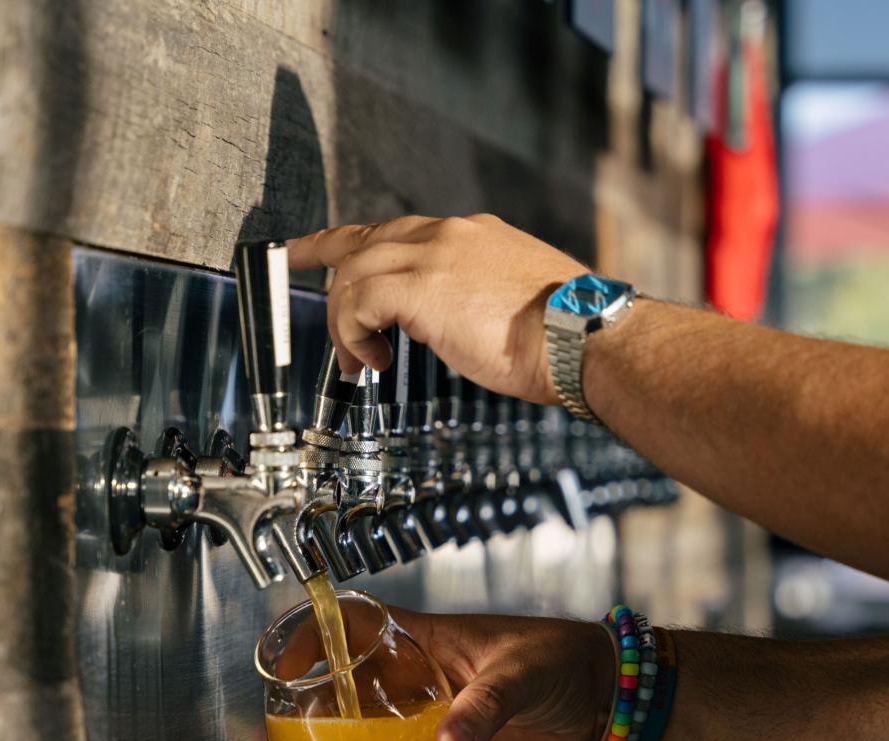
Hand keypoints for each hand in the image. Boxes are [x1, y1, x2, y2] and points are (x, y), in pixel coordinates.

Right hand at [263, 608, 614, 740]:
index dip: (316, 639)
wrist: (598, 697)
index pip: (357, 629)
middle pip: (350, 695)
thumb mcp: (519, 671)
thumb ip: (484, 704)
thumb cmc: (557, 658)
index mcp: (425, 641)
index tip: (286, 666)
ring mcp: (432, 720)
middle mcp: (418, 680)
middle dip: (310, 721)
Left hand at [286, 214, 584, 403]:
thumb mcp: (513, 303)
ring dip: (346, 322)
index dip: (352, 242)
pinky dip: (353, 334)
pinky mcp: (421, 287)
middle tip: (304, 290)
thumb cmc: (562, 335)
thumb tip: (452, 322)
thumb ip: (474, 297)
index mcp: (471, 237)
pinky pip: (358, 301)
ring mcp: (434, 256)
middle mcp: (449, 235)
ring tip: (359, 361)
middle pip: (363, 242)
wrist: (584, 337)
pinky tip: (372, 361)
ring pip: (354, 271)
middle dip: (325, 269)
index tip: (320, 248)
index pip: (397, 231)